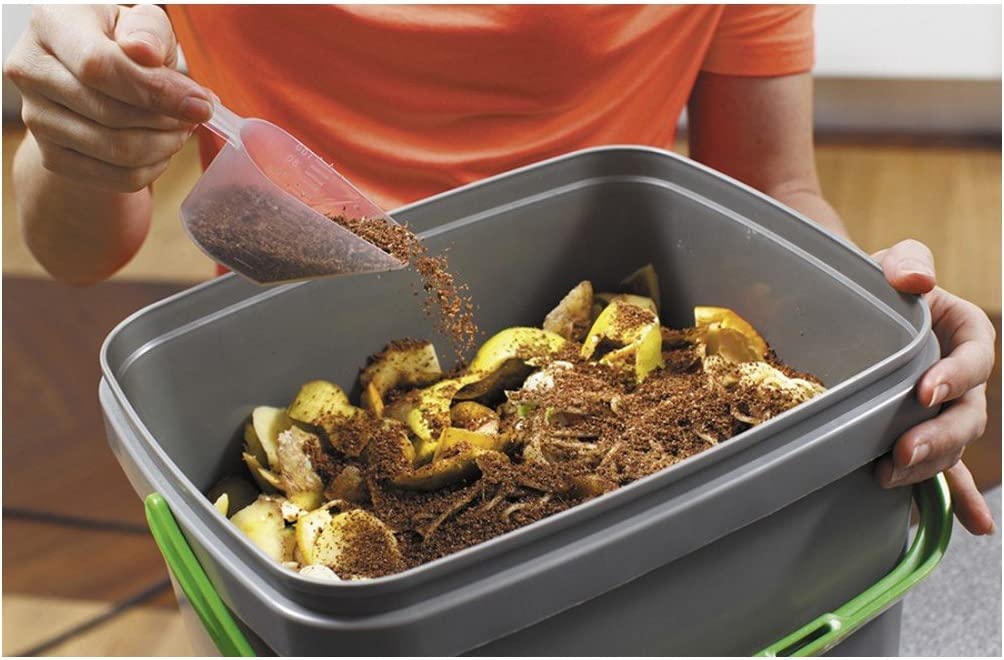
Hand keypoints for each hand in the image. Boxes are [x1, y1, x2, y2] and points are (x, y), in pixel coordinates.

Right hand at [3, 5, 211, 192]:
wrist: (90, 78)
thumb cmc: (121, 43)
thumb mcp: (139, 23)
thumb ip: (148, 31)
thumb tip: (146, 53)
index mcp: (51, 25)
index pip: (100, 67)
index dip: (156, 90)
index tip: (201, 105)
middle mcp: (31, 71)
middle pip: (110, 114)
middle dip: (167, 121)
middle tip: (197, 115)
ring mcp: (37, 118)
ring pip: (117, 151)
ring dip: (165, 145)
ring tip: (182, 128)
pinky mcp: (52, 156)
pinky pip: (117, 177)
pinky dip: (153, 167)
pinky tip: (163, 147)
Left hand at [873, 239, 995, 534]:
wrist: (853, 310)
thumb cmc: (878, 284)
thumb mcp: (893, 263)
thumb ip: (908, 263)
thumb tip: (917, 280)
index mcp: (966, 334)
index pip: (975, 358)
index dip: (956, 377)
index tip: (923, 391)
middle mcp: (962, 378)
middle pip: (967, 415)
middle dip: (938, 437)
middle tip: (902, 451)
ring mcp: (945, 411)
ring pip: (952, 447)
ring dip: (928, 466)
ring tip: (889, 474)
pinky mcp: (923, 432)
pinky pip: (948, 471)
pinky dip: (959, 498)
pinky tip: (975, 526)